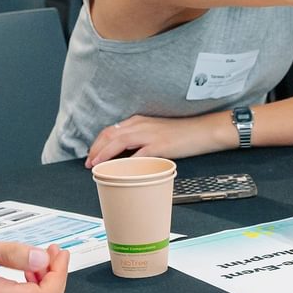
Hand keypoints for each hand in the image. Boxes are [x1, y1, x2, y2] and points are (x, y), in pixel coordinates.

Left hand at [86, 113, 225, 166]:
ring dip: (105, 155)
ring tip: (97, 166)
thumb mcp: (156, 131)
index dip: (98, 143)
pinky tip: (120, 170)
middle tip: (89, 163)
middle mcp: (141, 125)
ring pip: (119, 142)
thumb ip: (140, 138)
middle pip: (110, 135)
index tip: (91, 155)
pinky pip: (138, 154)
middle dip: (96, 150)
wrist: (204, 130)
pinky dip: (126, 163)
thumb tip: (126, 154)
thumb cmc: (182, 133)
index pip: (110, 130)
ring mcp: (150, 135)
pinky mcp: (160, 145)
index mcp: (139, 121)